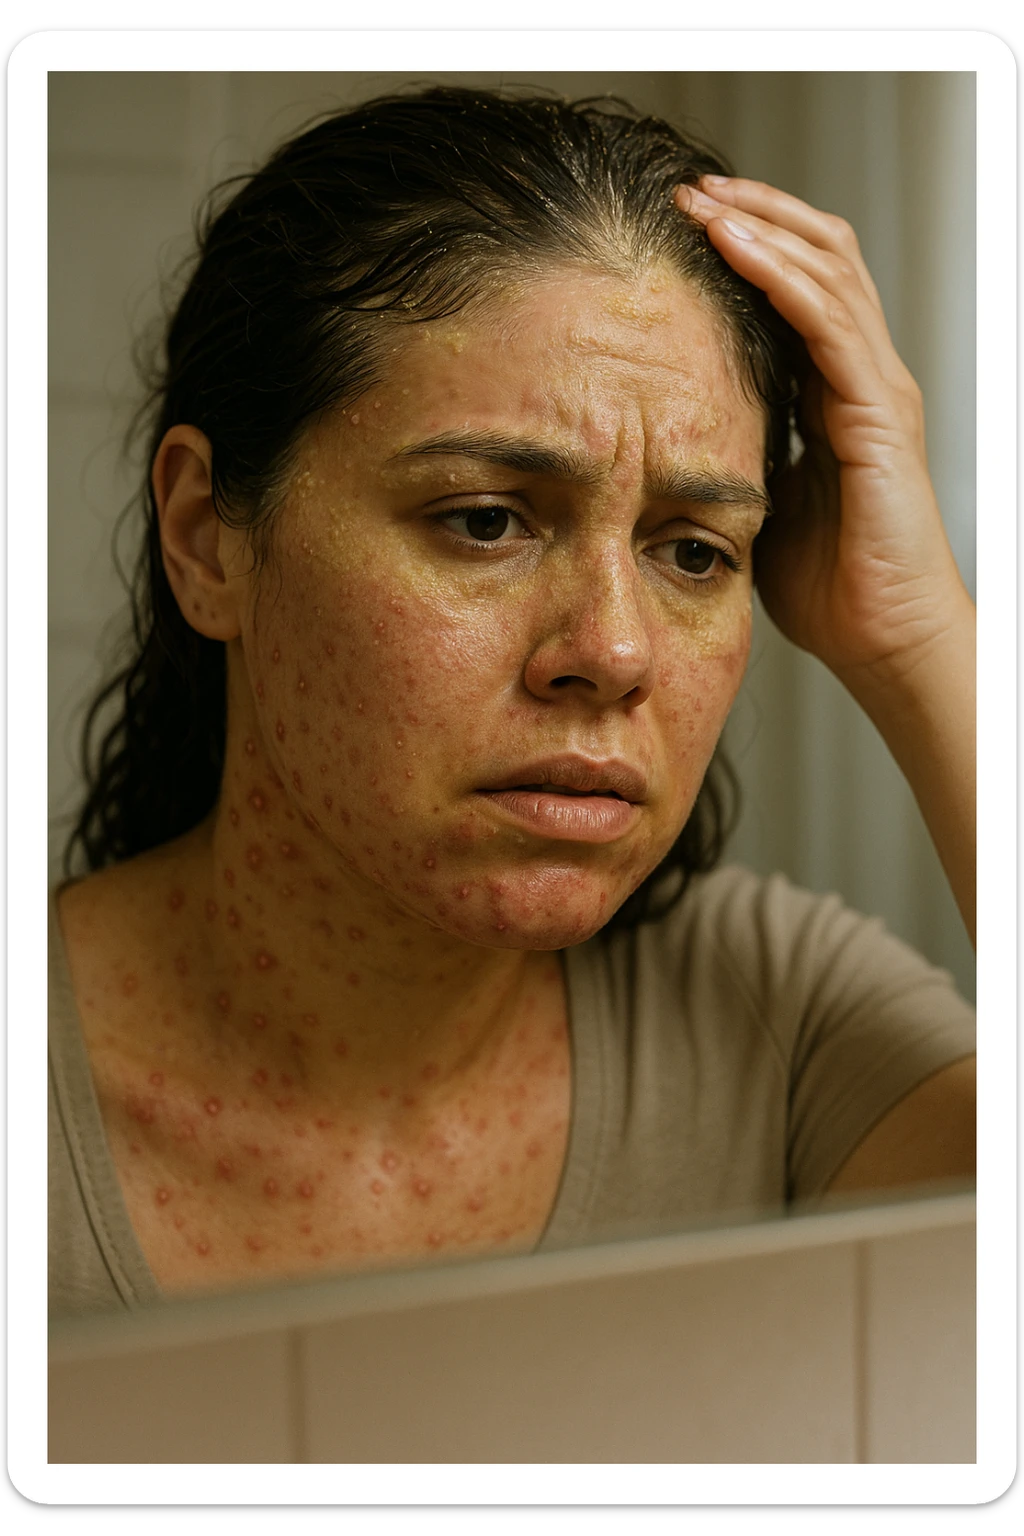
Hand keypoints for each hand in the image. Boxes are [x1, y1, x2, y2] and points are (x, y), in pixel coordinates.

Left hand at [676, 177, 973, 690]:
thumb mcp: (762, 504)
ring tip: (702, 202)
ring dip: (761, 228)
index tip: (683, 226)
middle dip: (753, 214)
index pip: (800, 288)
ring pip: (828, 271)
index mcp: (834, 395)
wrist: (882, 639)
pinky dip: (781, 277)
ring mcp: (876, 390)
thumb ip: (734, 456)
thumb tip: (667, 441)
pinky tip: (736, 249)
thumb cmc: (830, 588)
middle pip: (820, 257)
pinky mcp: (879, 413)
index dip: (749, 245)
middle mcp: (862, 378)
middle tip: (686, 194)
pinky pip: (830, 322)